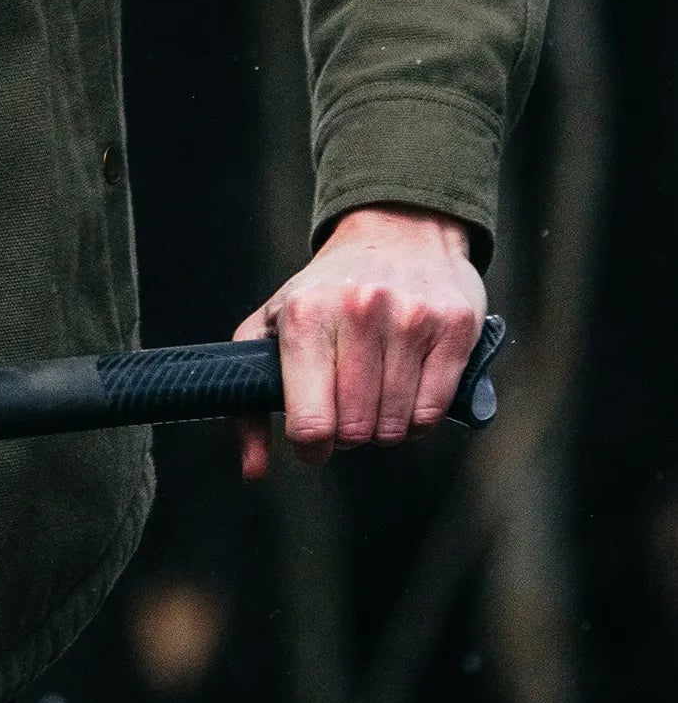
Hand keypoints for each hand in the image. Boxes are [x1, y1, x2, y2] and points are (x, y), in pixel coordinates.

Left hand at [233, 205, 485, 482]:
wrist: (394, 230)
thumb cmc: (324, 290)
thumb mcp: (271, 326)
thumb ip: (249, 402)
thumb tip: (253, 472)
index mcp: (304, 314)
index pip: (310, 420)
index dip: (312, 445)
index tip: (313, 440)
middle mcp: (358, 311)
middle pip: (356, 429)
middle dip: (349, 435)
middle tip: (346, 411)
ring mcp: (410, 317)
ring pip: (397, 425)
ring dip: (384, 427)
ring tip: (374, 395)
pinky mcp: (453, 326)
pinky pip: (435, 411)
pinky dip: (418, 419)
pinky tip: (405, 392)